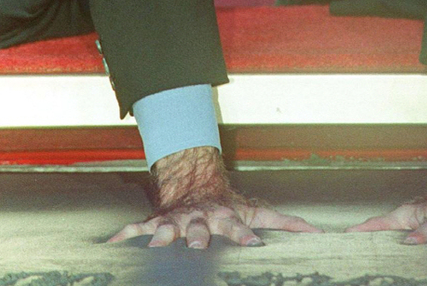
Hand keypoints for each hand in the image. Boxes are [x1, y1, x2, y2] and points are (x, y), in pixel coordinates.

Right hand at [108, 145, 321, 247]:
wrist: (194, 179)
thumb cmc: (228, 204)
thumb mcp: (256, 210)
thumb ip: (284, 224)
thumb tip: (316, 233)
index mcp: (225, 218)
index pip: (238, 228)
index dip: (246, 237)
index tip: (253, 246)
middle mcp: (201, 219)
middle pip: (200, 230)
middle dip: (199, 239)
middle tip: (198, 247)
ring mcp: (177, 220)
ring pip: (168, 229)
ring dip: (162, 237)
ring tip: (155, 246)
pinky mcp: (157, 222)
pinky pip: (137, 229)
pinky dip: (123, 236)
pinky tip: (110, 245)